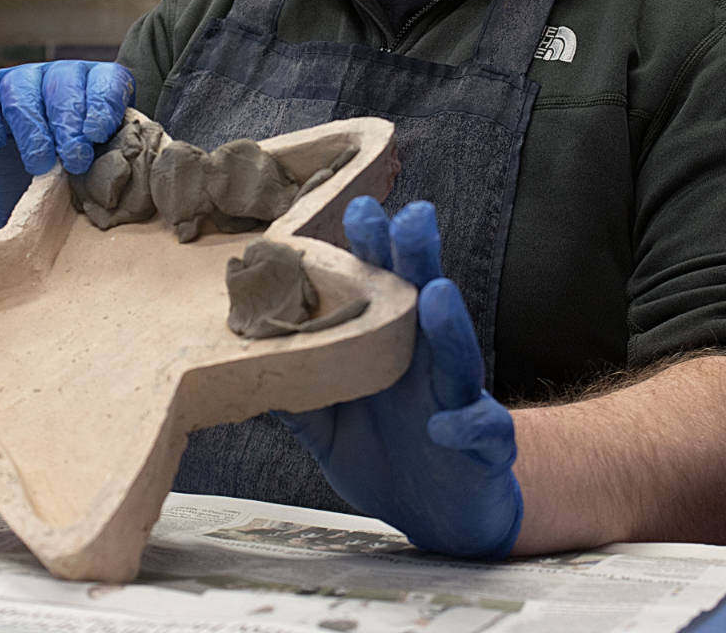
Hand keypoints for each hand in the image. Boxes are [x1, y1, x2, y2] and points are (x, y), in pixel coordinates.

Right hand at [0, 61, 132, 230]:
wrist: (24, 191)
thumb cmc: (71, 175)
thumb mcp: (100, 165)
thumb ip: (114, 154)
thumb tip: (128, 161)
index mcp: (97, 84)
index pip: (106, 80)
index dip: (102, 104)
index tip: (97, 134)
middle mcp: (58, 74)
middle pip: (63, 84)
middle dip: (69, 123)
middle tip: (74, 159)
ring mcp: (18, 79)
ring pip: (21, 92)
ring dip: (32, 130)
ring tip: (41, 164)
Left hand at [276, 197, 522, 557]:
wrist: (438, 518)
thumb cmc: (385, 455)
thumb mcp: (329, 429)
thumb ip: (297, 395)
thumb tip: (240, 362)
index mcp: (391, 351)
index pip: (382, 292)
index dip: (372, 252)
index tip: (357, 208)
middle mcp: (428, 365)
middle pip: (425, 303)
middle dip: (419, 258)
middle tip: (412, 214)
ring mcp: (460, 402)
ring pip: (459, 358)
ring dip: (450, 327)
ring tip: (437, 293)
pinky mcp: (485, 447)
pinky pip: (482, 431)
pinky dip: (467, 426)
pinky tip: (445, 424)